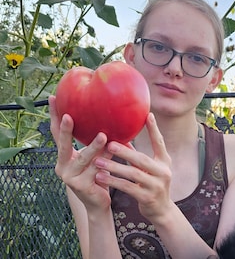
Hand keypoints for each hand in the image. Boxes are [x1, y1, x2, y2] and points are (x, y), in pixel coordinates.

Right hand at [49, 95, 111, 212]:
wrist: (97, 202)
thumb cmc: (96, 174)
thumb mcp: (93, 157)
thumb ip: (95, 142)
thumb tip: (109, 119)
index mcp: (63, 157)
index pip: (56, 134)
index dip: (54, 116)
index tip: (53, 98)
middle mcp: (62, 166)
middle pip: (63, 145)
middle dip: (66, 130)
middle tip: (70, 116)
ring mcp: (70, 177)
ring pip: (83, 158)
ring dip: (93, 147)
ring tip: (103, 136)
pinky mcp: (81, 186)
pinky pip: (96, 170)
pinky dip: (106, 160)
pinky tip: (114, 153)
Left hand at [94, 112, 172, 222]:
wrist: (161, 210)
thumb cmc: (153, 183)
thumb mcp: (150, 168)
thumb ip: (138, 155)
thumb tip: (122, 138)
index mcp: (164, 161)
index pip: (160, 142)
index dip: (154, 129)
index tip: (148, 115)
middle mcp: (164, 172)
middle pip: (142, 159)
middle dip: (125, 151)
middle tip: (109, 143)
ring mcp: (157, 186)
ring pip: (133, 174)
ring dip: (114, 167)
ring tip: (98, 161)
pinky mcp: (147, 198)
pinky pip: (128, 188)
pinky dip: (113, 182)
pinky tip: (101, 177)